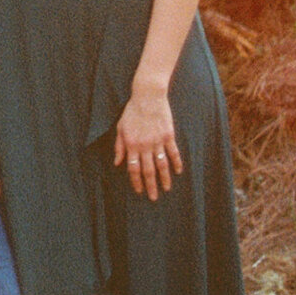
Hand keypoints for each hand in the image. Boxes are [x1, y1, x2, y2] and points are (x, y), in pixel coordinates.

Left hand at [115, 78, 181, 199]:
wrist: (147, 96)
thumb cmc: (132, 111)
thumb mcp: (121, 127)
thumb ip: (119, 146)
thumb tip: (117, 163)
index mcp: (131, 144)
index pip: (133, 168)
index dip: (136, 181)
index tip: (139, 191)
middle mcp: (144, 145)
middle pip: (148, 170)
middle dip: (150, 186)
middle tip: (153, 198)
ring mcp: (157, 140)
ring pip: (162, 165)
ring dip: (164, 178)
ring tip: (166, 189)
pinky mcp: (168, 135)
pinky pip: (173, 152)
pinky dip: (176, 163)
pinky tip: (178, 172)